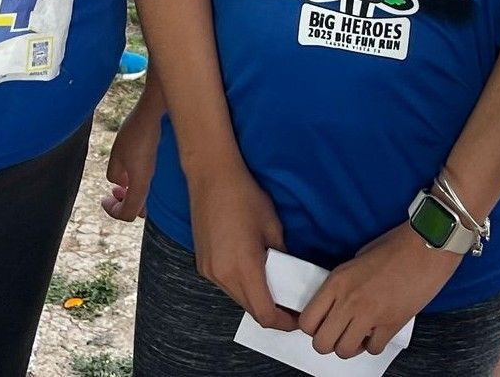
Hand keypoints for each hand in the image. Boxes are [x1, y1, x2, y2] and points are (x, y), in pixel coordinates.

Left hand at [101, 83, 161, 220]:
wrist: (152, 114)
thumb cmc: (134, 133)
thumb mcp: (116, 156)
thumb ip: (115, 175)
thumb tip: (119, 183)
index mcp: (140, 184)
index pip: (128, 213)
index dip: (113, 211)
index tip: (104, 199)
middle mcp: (149, 182)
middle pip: (137, 209)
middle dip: (121, 205)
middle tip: (111, 194)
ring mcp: (154, 174)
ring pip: (142, 197)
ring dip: (128, 195)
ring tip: (118, 184)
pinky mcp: (154, 165)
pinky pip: (144, 185)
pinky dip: (134, 185)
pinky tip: (127, 171)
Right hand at [187, 162, 298, 330]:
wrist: (211, 177)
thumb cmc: (245, 196)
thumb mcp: (273, 227)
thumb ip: (281, 256)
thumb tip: (288, 274)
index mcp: (244, 267)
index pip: (265, 313)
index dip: (284, 323)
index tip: (298, 320)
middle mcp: (223, 276)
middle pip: (251, 310)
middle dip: (272, 314)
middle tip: (291, 307)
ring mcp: (209, 271)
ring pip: (237, 299)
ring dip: (256, 300)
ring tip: (275, 290)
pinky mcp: (202, 264)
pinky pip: (226, 286)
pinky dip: (242, 288)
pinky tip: (253, 274)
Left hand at [300, 223, 458, 359]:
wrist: (427, 246)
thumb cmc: (396, 246)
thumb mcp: (358, 258)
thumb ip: (344, 283)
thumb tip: (337, 303)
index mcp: (337, 281)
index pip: (306, 321)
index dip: (313, 328)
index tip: (323, 324)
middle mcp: (348, 301)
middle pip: (321, 343)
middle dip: (329, 342)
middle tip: (340, 333)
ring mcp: (369, 314)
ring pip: (345, 351)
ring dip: (351, 346)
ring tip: (360, 334)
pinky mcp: (391, 324)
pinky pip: (373, 349)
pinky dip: (375, 344)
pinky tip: (379, 331)